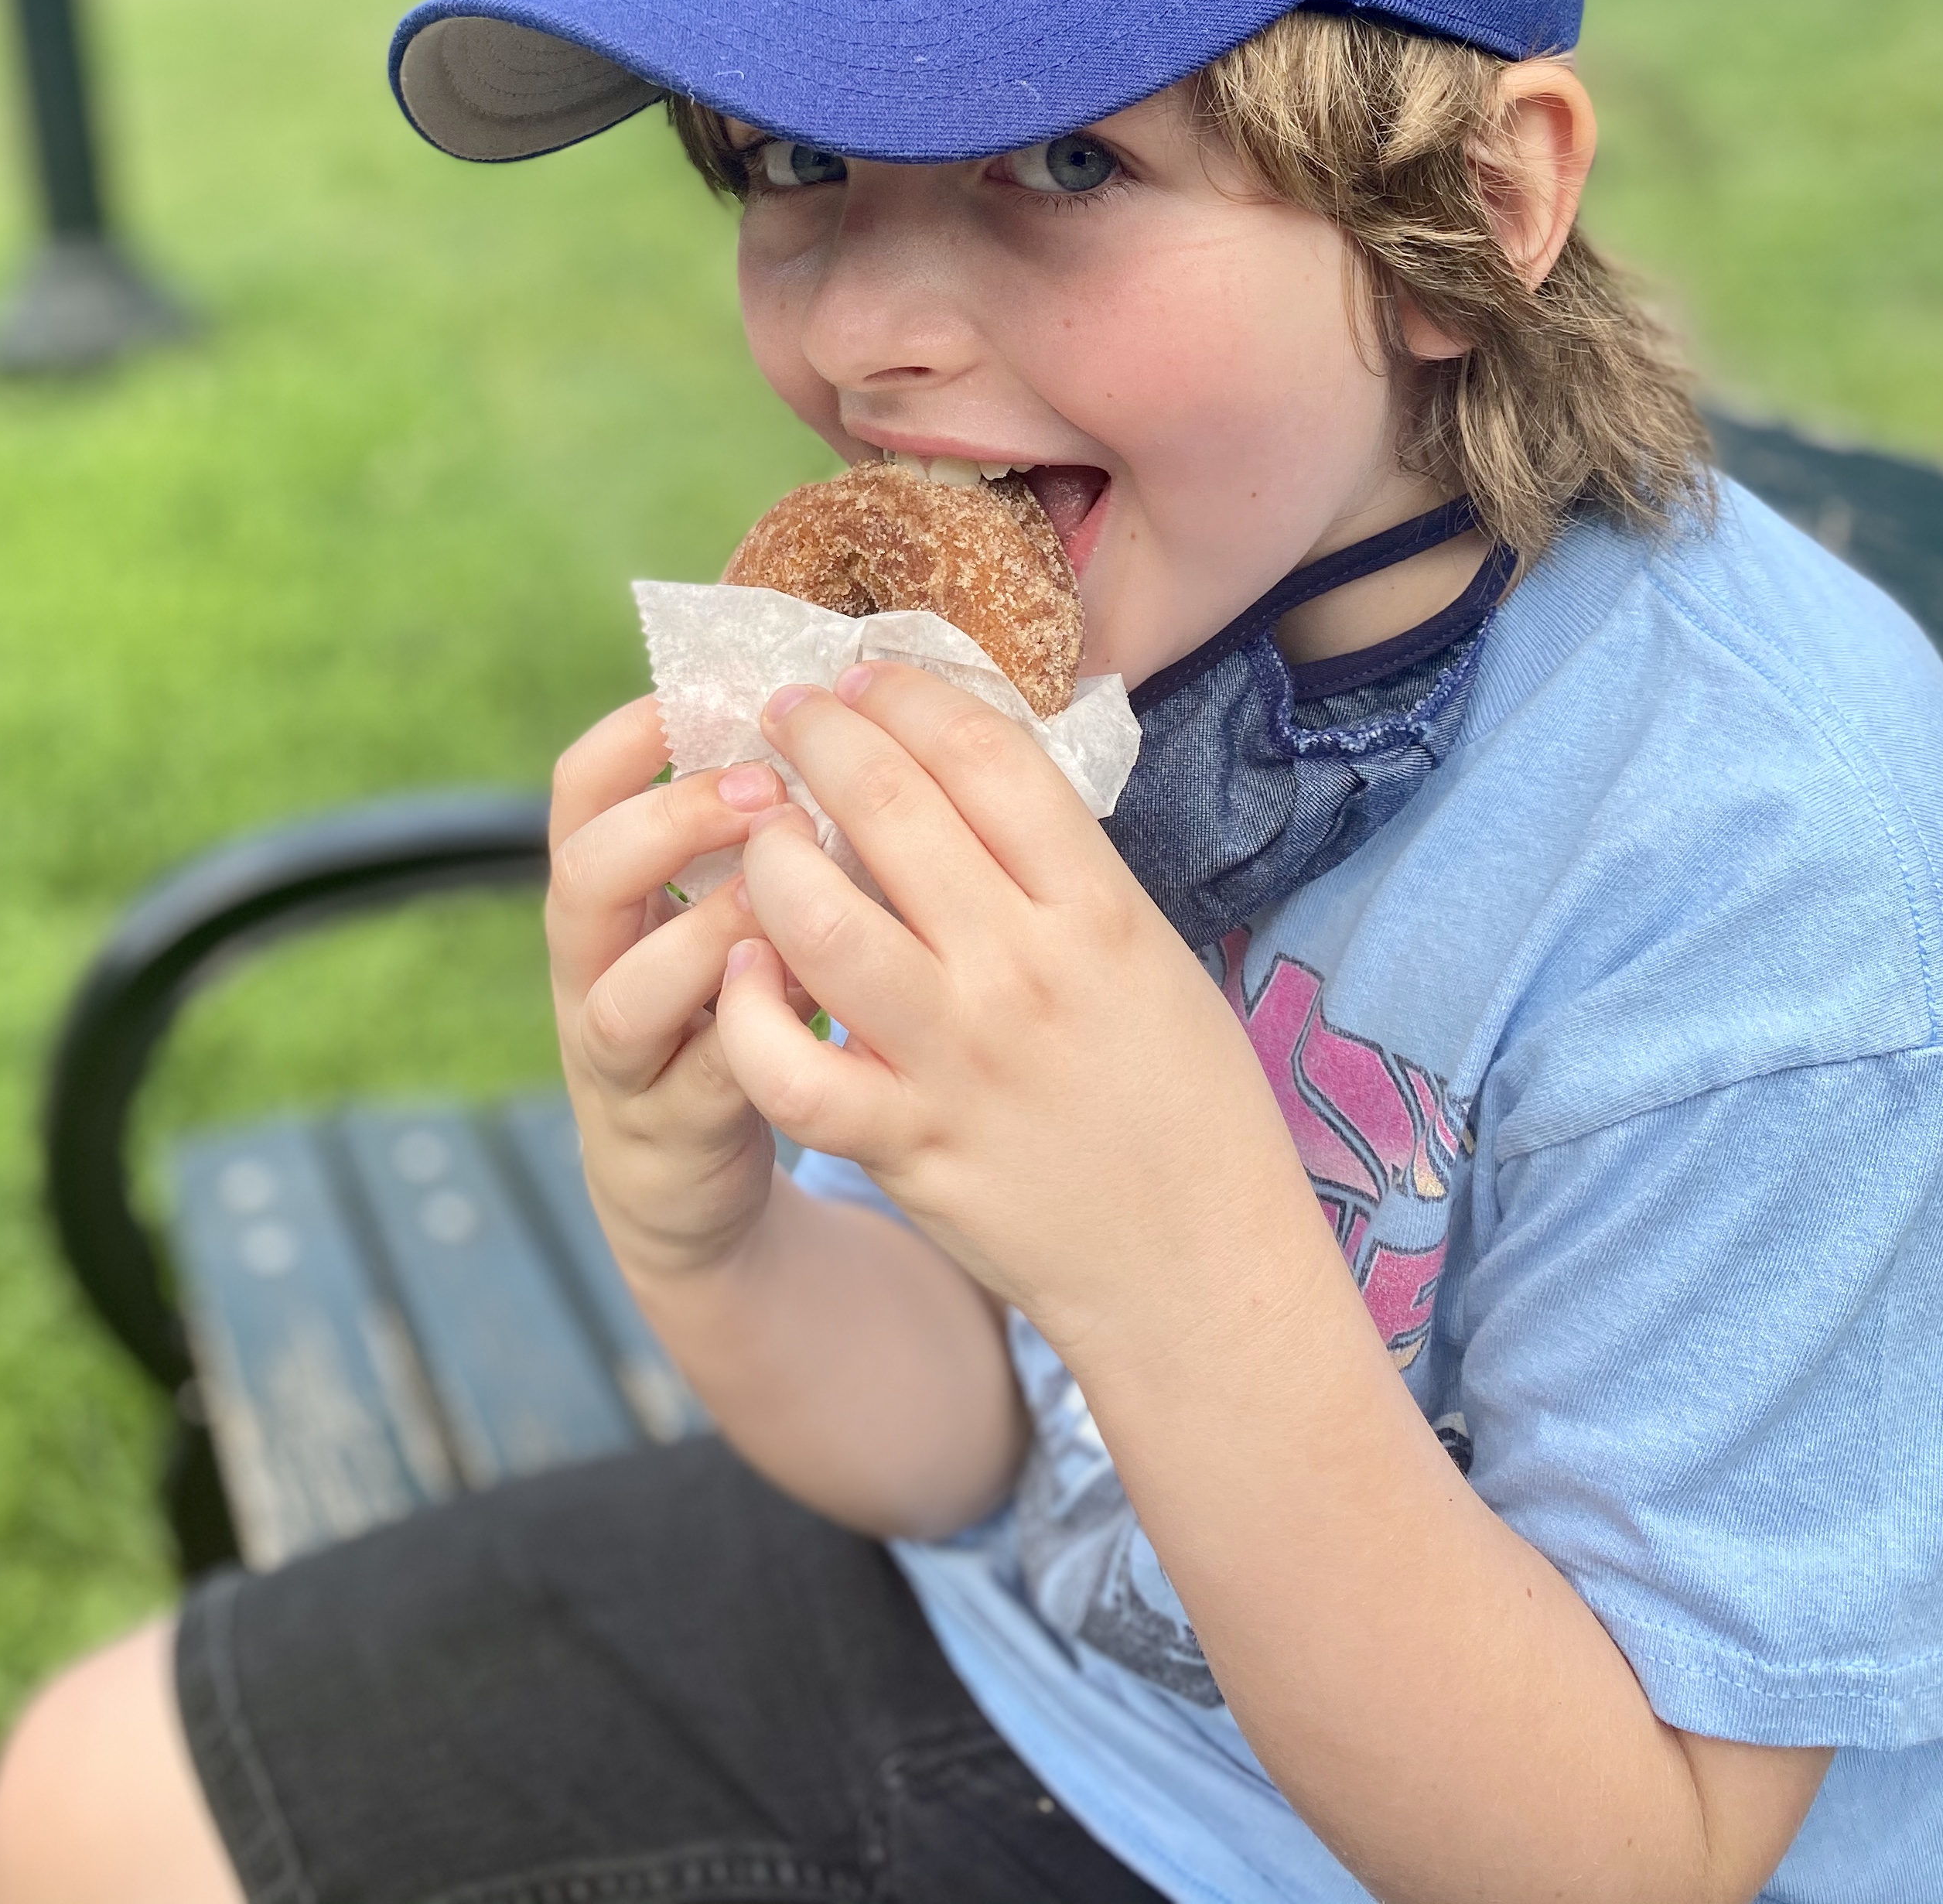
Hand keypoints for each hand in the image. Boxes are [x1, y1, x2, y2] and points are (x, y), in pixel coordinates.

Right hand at [546, 696, 792, 1284]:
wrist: (692, 1185)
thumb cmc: (735, 1007)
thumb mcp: (723, 909)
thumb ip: (750, 833)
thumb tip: (837, 712)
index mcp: (606, 897)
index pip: (579, 792)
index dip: (631, 734)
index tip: (708, 690)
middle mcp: (592, 970)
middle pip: (581, 878)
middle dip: (668, 822)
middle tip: (762, 789)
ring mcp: (622, 1061)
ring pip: (624, 995)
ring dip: (708, 935)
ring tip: (787, 901)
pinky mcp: (673, 1136)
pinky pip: (709, 1081)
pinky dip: (760, 1033)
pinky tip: (821, 993)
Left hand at [715, 663, 1271, 1354]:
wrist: (1200, 1270)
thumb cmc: (1184, 1101)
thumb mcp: (1153, 956)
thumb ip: (1062, 872)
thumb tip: (966, 768)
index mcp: (1098, 912)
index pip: (988, 755)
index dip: (911, 694)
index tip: (865, 673)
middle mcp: (1023, 971)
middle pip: (891, 807)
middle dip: (820, 736)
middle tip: (786, 712)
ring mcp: (957, 1060)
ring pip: (819, 919)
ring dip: (770, 855)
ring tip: (758, 832)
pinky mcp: (905, 1148)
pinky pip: (790, 1069)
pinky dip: (749, 1015)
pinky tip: (742, 975)